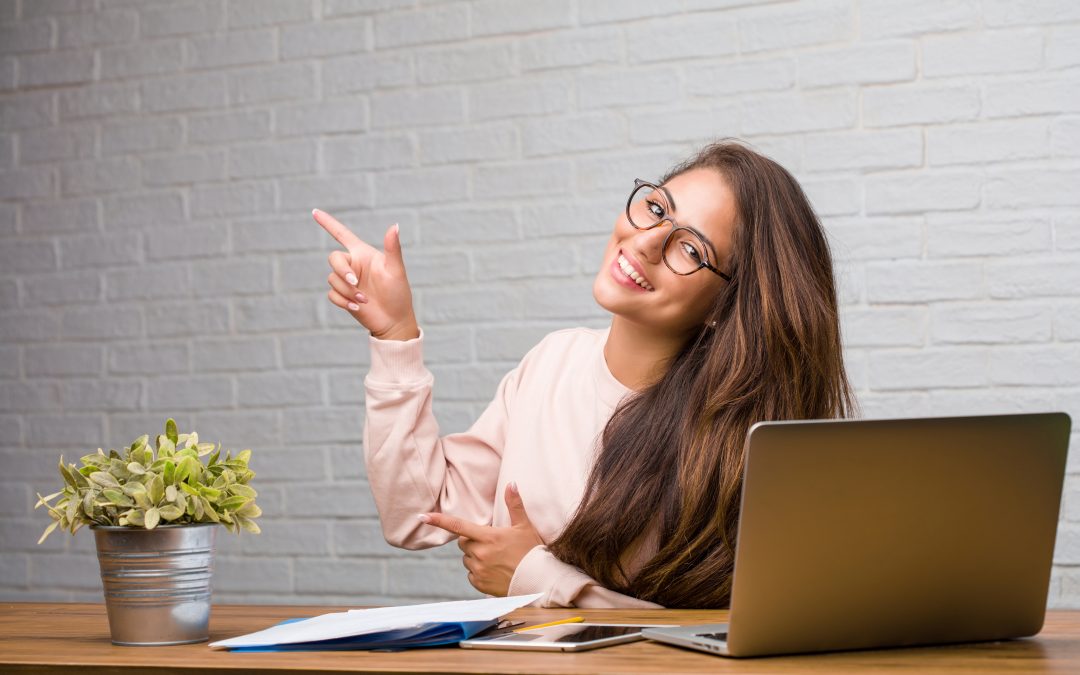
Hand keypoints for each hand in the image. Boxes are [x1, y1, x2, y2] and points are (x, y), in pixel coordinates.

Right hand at [313, 208, 418, 340]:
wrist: (394, 321)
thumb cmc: (399, 293)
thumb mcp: (396, 270)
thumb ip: (393, 248)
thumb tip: (395, 226)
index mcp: (363, 254)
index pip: (342, 234)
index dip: (328, 223)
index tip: (314, 212)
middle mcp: (353, 265)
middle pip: (333, 258)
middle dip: (342, 271)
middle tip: (355, 282)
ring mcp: (347, 281)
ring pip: (332, 279)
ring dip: (348, 291)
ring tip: (364, 300)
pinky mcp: (343, 296)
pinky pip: (332, 294)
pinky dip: (343, 301)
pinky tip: (357, 307)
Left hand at [419, 483, 544, 596]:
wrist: (539, 581)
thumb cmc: (533, 552)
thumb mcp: (525, 526)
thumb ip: (515, 505)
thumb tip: (511, 483)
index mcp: (488, 537)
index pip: (457, 526)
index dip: (438, 520)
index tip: (422, 517)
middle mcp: (480, 554)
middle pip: (464, 542)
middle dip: (473, 540)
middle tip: (494, 543)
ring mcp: (478, 570)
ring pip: (467, 559)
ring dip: (476, 557)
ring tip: (498, 559)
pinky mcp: (480, 584)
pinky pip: (471, 575)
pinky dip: (479, 572)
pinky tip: (496, 572)